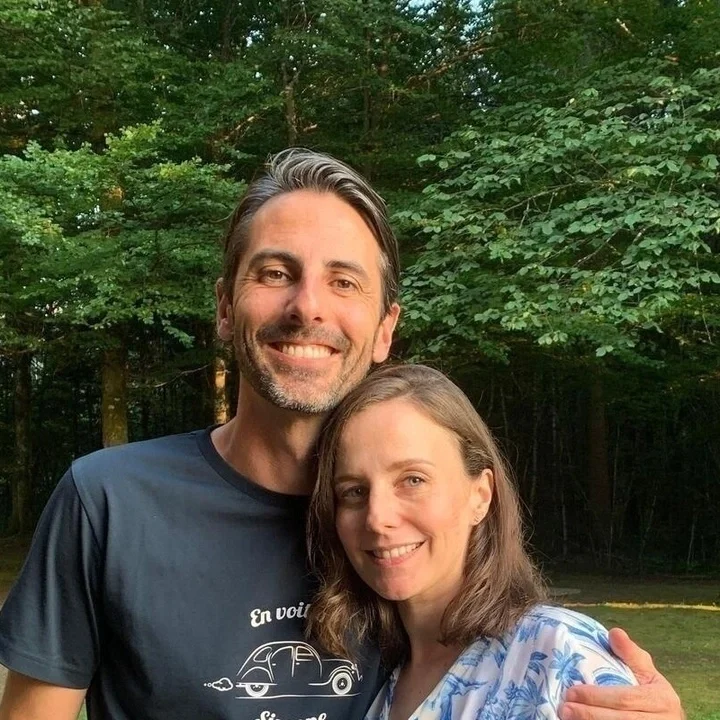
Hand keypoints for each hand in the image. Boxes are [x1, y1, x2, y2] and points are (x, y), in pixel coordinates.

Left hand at [559, 628, 684, 719]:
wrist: (667, 718)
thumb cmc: (653, 692)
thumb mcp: (647, 671)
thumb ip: (631, 654)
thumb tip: (614, 632)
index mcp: (661, 699)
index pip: (625, 698)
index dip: (597, 696)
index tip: (572, 692)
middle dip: (590, 714)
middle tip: (564, 708)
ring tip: (568, 717)